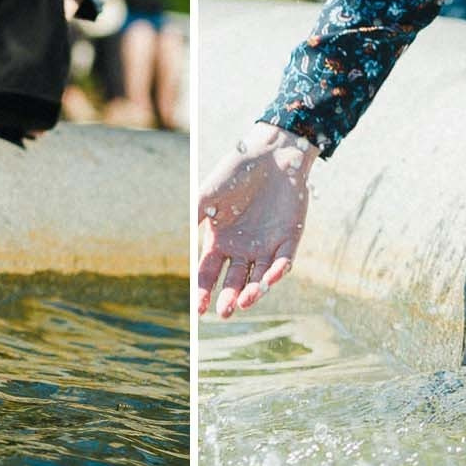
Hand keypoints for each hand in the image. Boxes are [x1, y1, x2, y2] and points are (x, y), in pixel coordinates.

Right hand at [196, 122, 313, 317]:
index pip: (209, 274)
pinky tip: (269, 279)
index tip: (198, 309)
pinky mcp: (289, 237)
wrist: (271, 152)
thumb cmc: (236, 171)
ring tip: (244, 302)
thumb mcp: (208, 195)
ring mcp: (267, 244)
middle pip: (234, 282)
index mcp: (220, 240)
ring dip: (253, 292)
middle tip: (224, 313)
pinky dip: (278, 272)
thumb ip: (193, 218)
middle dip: (229, 299)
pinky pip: (284, 261)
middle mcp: (243, 247)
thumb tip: (176, 244)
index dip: (203, 292)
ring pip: (259, 277)